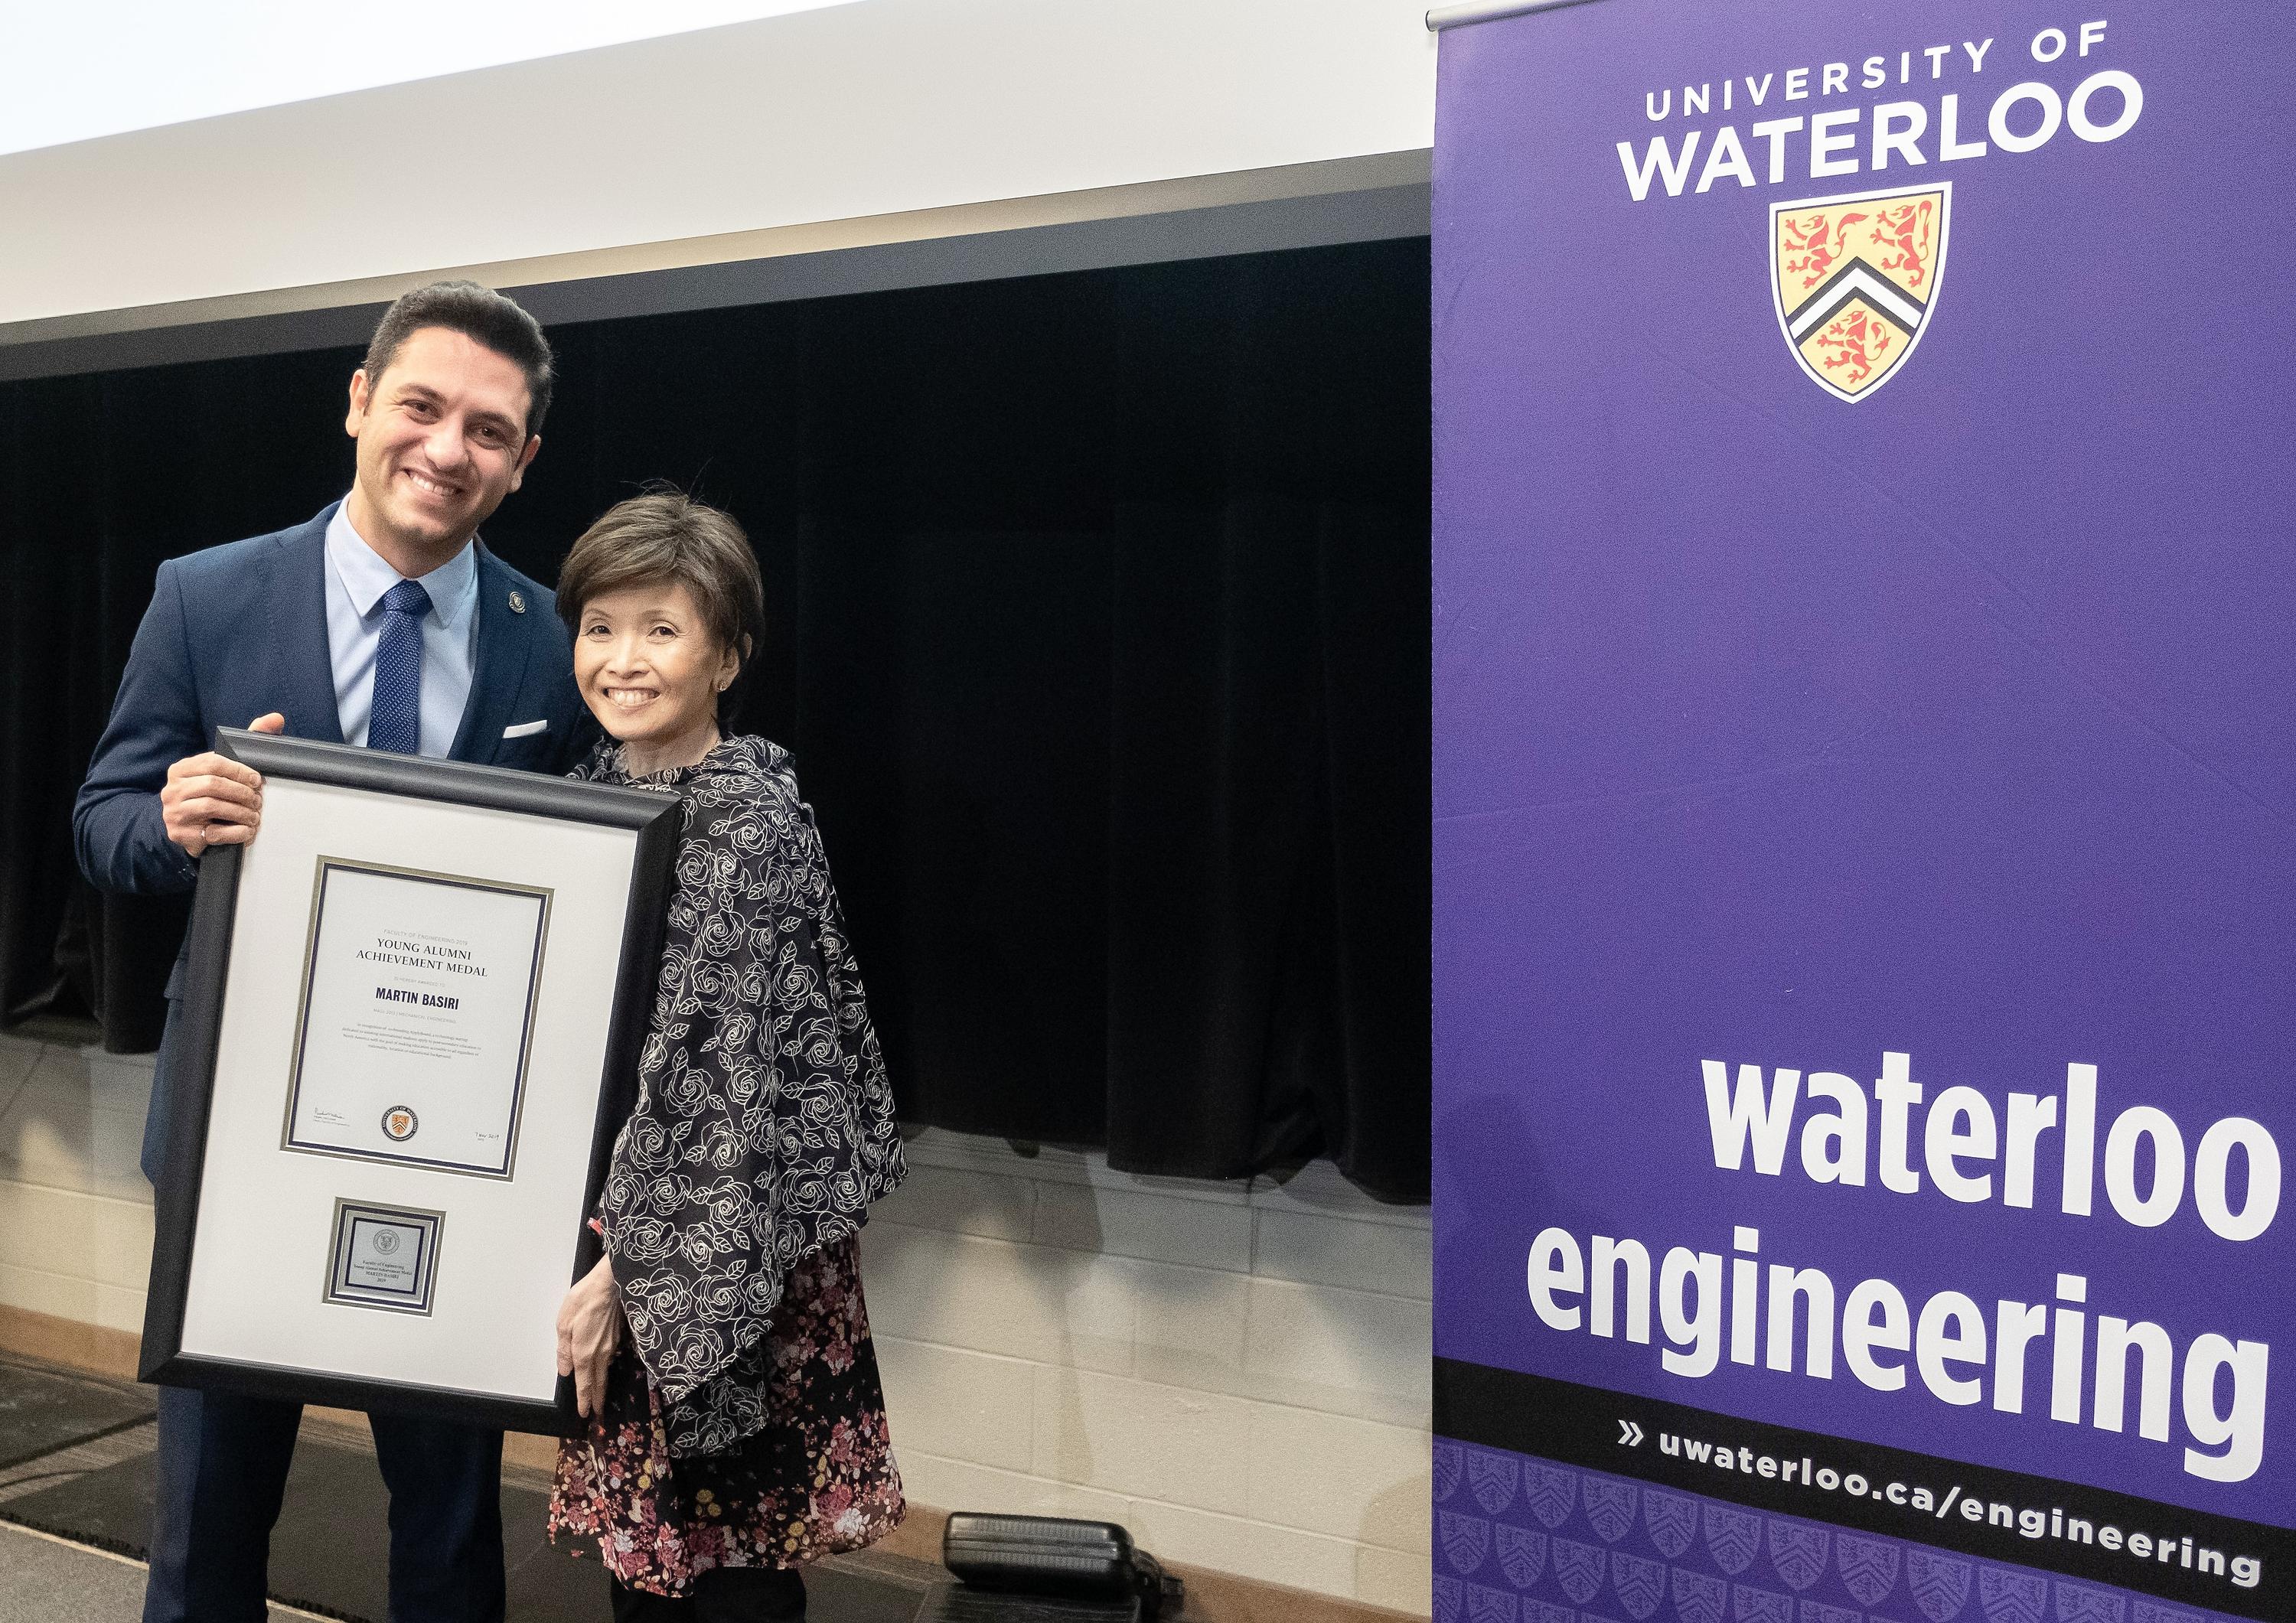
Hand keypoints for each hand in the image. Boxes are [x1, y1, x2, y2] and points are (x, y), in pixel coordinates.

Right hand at [161, 713, 283, 856]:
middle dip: (242, 793)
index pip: (213, 762)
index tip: (257, 781)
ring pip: (212, 807)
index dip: (239, 771)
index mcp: (182, 769)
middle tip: (258, 801)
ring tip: (255, 817)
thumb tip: (276, 718)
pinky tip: (247, 831)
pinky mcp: (180, 833)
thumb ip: (246, 743)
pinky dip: (236, 833)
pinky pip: (212, 833)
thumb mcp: (223, 768)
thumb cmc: (211, 793)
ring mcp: (173, 812)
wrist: (187, 827)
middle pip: (213, 785)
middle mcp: (173, 788)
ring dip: (241, 812)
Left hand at [556, 1254, 622, 1419]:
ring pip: (606, 1371)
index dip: (584, 1401)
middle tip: (596, 1412)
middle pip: (599, 1383)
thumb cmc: (584, 1300)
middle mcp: (600, 1354)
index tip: (584, 1414)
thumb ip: (564, 1351)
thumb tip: (565, 1371)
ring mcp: (612, 1345)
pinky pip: (610, 1358)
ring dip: (602, 1386)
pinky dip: (606, 1369)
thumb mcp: (563, 1324)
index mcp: (584, 1353)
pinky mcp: (618, 1336)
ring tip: (600, 1395)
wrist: (610, 1283)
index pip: (585, 1384)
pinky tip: (604, 1368)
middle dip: (596, 1399)